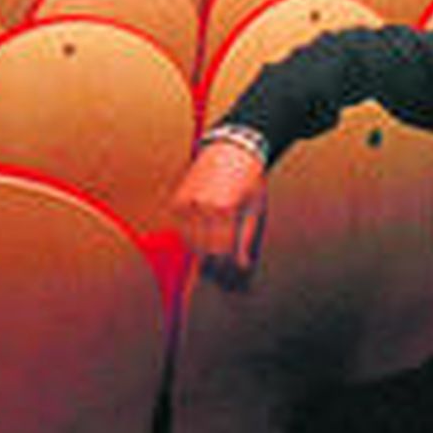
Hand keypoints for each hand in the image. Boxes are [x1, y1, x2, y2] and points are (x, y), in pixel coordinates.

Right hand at [170, 141, 266, 277]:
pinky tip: (206, 248)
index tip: (236, 282)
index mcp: (225, 209)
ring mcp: (186, 203)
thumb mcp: (256, 210)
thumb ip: (246, 242)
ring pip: (190, 246)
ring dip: (203, 261)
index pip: (222, 254)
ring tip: (218, 268)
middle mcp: (201, 206)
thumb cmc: (249, 180)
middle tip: (227, 282)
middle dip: (216, 272)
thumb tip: (242, 269)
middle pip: (204, 254)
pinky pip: (182, 233)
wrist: (231, 149)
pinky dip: (193, 244)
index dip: (228, 272)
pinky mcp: (176, 201)